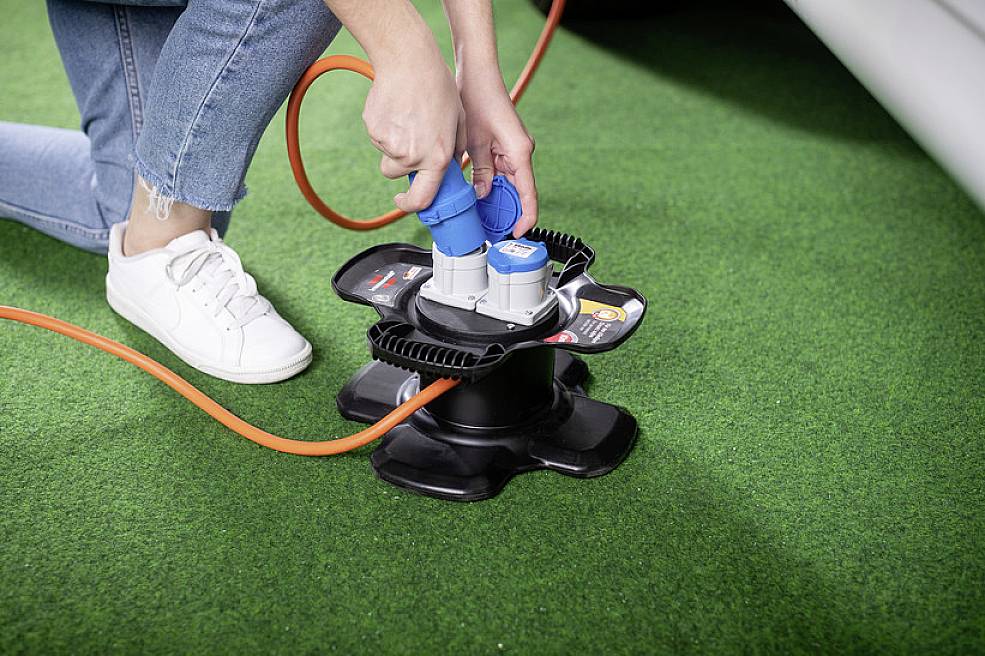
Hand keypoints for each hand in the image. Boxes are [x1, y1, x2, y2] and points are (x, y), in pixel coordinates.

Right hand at [363, 54, 465, 211]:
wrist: (408, 61)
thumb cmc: (438, 86)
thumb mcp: (459, 119)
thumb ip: (456, 148)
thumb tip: (449, 165)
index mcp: (435, 157)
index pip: (421, 198)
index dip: (411, 205)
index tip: (405, 200)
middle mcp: (410, 156)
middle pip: (397, 174)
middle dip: (401, 163)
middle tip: (410, 138)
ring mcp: (388, 144)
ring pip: (387, 154)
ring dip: (394, 143)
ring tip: (406, 115)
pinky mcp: (372, 129)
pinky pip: (378, 137)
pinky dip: (385, 127)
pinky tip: (395, 107)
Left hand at [459, 78, 536, 236]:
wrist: (477, 74)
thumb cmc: (479, 99)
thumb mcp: (474, 142)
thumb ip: (480, 172)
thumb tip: (481, 195)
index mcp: (520, 153)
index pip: (528, 195)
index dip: (525, 218)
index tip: (517, 233)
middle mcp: (521, 153)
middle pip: (518, 193)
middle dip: (506, 211)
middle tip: (490, 228)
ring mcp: (513, 150)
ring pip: (508, 184)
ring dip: (496, 198)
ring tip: (481, 214)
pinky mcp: (504, 147)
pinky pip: (500, 172)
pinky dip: (491, 184)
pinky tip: (478, 193)